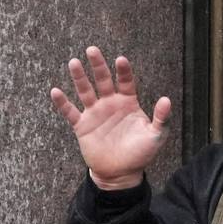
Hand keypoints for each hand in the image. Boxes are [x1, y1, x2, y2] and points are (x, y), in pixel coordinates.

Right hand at [50, 46, 170, 189]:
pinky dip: (62, 103)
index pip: (126, 82)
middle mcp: (110, 104)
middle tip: (92, 49)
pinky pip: (70, 112)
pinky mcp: (82, 126)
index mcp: (128, 103)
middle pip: (103, 80)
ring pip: (85, 91)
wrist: (121, 173)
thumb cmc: (141, 153)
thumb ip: (160, 118)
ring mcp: (95, 113)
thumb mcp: (155, 135)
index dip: (123, 71)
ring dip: (79, 78)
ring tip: (73, 62)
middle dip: (98, 65)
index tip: (120, 59)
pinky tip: (55, 91)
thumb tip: (167, 100)